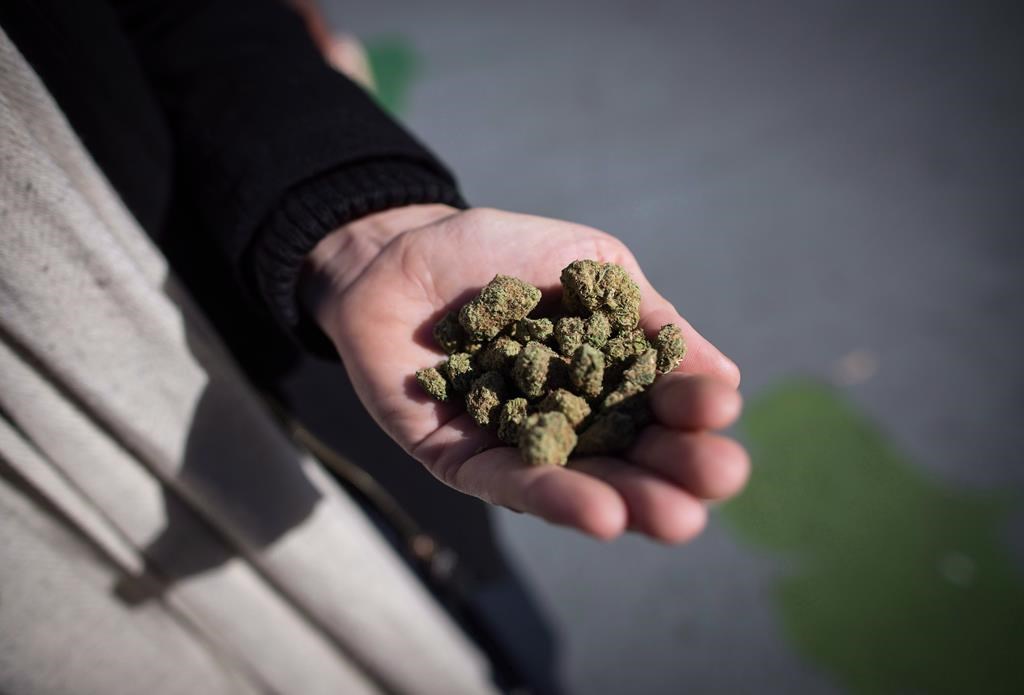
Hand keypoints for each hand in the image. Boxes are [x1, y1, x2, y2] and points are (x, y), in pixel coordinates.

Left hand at [305, 205, 748, 542]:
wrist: (400, 247)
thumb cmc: (499, 252)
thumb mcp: (590, 267)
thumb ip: (648, 320)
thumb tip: (727, 375)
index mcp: (606, 377)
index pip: (660, 403)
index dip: (692, 408)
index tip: (721, 409)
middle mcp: (569, 420)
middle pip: (630, 456)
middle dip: (676, 472)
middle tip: (719, 479)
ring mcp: (516, 444)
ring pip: (579, 483)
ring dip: (629, 502)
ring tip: (675, 518)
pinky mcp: (461, 462)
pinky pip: (508, 485)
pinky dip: (554, 499)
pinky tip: (602, 515)